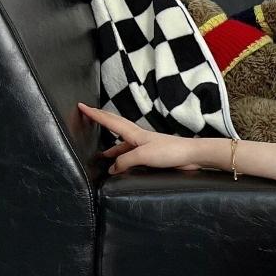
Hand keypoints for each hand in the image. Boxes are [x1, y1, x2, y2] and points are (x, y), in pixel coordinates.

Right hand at [77, 102, 200, 172]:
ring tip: (102, 156)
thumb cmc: (170, 151)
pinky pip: (133, 155)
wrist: (193, 155)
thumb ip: (125, 161)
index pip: (110, 121)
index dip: (95, 114)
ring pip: (124, 144)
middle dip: (101, 122)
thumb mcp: (143, 156)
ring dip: (112, 148)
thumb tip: (112, 168)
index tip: (82, 106)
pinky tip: (124, 167)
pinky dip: (124, 159)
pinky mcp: (153, 155)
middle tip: (89, 117)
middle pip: (116, 127)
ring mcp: (146, 146)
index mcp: (135, 134)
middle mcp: (139, 137)